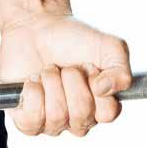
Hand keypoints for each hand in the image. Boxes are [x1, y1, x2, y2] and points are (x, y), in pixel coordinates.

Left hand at [0, 11, 130, 136]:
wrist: (36, 25)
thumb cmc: (73, 38)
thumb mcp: (108, 46)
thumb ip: (121, 70)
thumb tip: (106, 90)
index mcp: (100, 106)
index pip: (107, 114)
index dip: (97, 87)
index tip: (88, 66)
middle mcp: (77, 118)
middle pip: (81, 116)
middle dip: (71, 82)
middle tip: (66, 66)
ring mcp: (51, 120)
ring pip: (56, 118)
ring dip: (51, 83)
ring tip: (48, 70)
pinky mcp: (25, 117)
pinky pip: (31, 122)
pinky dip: (32, 95)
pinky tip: (32, 80)